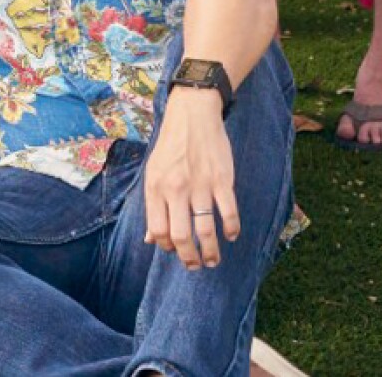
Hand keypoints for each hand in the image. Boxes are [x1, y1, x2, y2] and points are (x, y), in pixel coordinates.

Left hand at [140, 90, 239, 269]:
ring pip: (206, 230)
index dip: (166, 247)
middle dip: (190, 258)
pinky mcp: (222, 179)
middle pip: (182, 236)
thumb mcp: (153, 173)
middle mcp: (176, 189)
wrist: (192, 115)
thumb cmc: (171, 147)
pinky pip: (229, 212)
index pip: (159, 231)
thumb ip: (153, 206)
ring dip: (211, 251)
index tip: (175, 251)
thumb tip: (150, 240)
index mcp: (156, 188)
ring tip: (213, 260)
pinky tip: (230, 235)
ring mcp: (200, 185)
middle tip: (196, 266)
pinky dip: (231, 229)